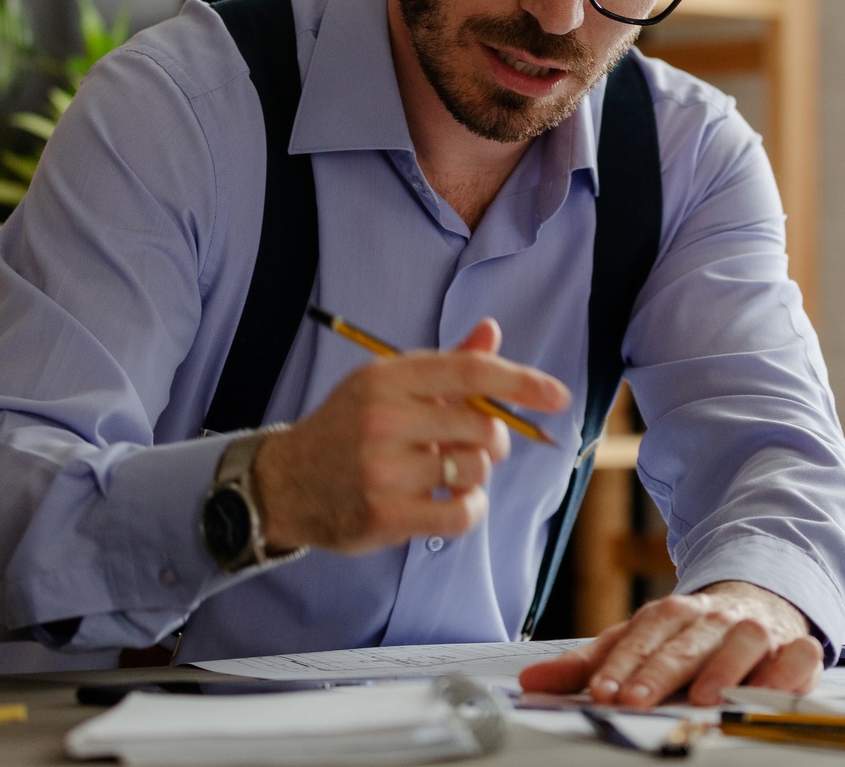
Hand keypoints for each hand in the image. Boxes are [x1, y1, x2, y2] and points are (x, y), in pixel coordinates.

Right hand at [250, 319, 569, 554]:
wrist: (285, 483)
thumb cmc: (349, 428)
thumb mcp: (388, 385)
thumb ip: (446, 365)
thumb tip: (491, 330)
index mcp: (389, 377)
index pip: (471, 372)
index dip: (522, 381)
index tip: (559, 396)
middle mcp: (385, 418)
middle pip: (482, 426)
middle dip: (494, 440)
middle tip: (471, 446)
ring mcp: (382, 467)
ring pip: (476, 469)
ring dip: (476, 476)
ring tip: (446, 475)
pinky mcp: (385, 513)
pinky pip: (462, 511)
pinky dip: (469, 508)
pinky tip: (450, 502)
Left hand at [518, 582, 822, 706]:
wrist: (759, 600)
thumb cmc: (693, 633)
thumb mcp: (639, 642)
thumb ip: (590, 664)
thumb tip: (531, 681)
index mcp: (672, 614)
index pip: (642, 636)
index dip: (621, 664)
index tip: (600, 691)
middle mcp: (713, 619)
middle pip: (685, 642)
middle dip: (659, 671)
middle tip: (634, 699)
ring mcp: (756, 630)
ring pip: (741, 643)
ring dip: (722, 669)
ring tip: (703, 697)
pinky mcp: (795, 647)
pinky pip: (797, 657)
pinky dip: (788, 671)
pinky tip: (770, 692)